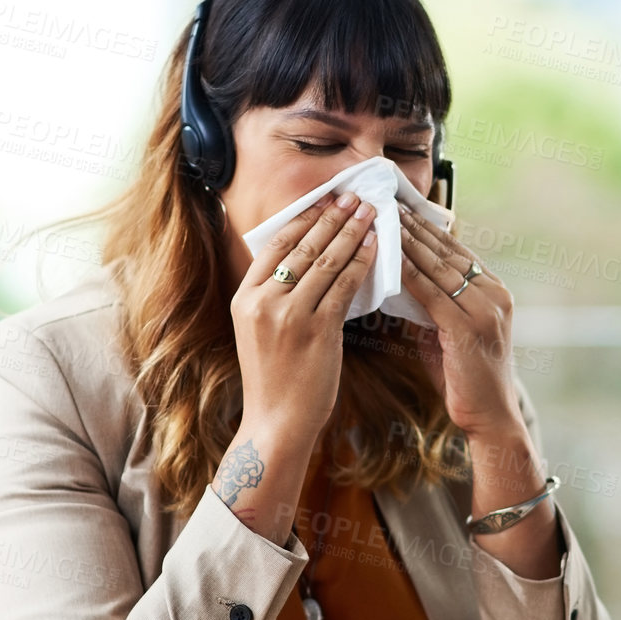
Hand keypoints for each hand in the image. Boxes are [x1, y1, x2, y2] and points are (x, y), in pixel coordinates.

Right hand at [213, 191, 376, 542]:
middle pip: (303, 246)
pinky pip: (344, 285)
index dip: (305, 218)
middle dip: (332, 217)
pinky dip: (362, 262)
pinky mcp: (317, 330)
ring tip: (370, 213)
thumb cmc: (275, 379)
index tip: (326, 200)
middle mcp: (263, 301)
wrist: (276, 423)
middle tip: (354, 196)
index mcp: (245, 297)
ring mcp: (289, 315)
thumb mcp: (259, 331)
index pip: (276, 244)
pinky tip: (375, 247)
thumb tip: (302, 262)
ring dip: (352, 232)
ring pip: (326, 261)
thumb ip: (274, 297)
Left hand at [395, 204, 521, 437]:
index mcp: (494, 290)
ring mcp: (486, 308)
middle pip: (447, 251)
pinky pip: (432, 293)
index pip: (455, 250)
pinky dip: (410, 274)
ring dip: (409, 242)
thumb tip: (398, 278)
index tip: (399, 210)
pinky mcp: (470, 327)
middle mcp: (494, 293)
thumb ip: (432, 304)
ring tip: (383, 221)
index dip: (426, 229)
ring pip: (440, 267)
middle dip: (415, 227)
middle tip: (385, 204)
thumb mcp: (449, 332)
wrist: (490, 417)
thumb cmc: (464, 378)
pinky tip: (390, 259)